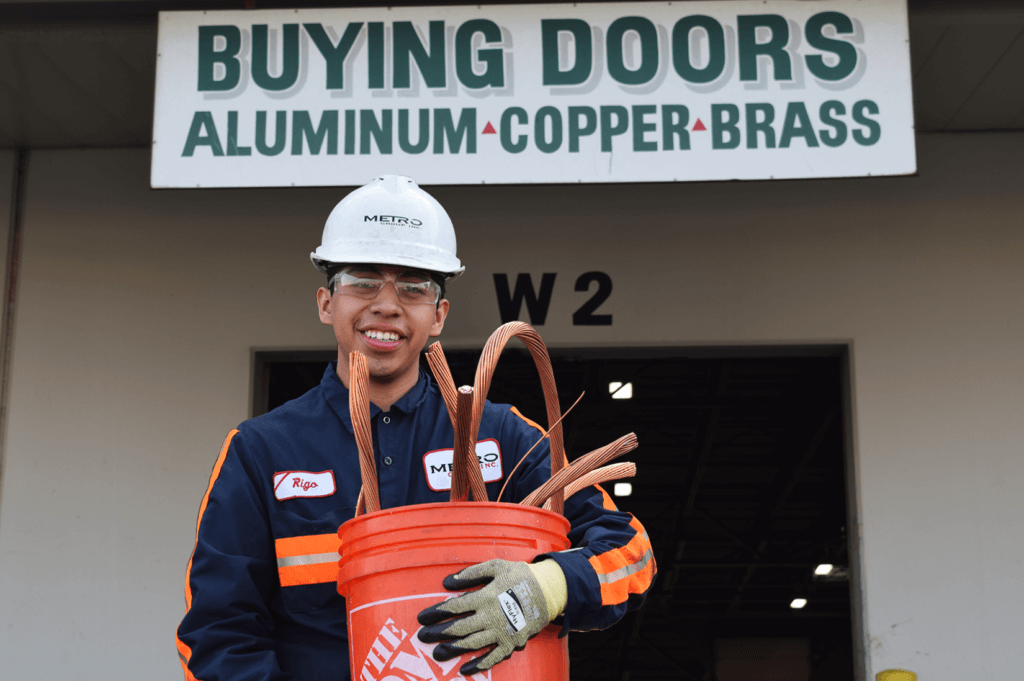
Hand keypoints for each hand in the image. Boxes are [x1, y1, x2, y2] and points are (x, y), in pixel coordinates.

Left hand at [416, 559, 550, 675]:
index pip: (454, 607)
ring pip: (472, 644)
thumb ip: (471, 573)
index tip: (422, 618)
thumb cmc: (520, 576)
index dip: (436, 613)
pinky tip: (465, 669)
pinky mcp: (512, 643)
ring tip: (438, 653)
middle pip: (459, 628)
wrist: (549, 592)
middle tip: (423, 637)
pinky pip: (493, 658)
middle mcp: (491, 616)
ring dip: (453, 650)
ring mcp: (502, 632)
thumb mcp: (496, 567)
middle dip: (438, 633)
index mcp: (486, 596)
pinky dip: (478, 665)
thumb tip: (447, 582)